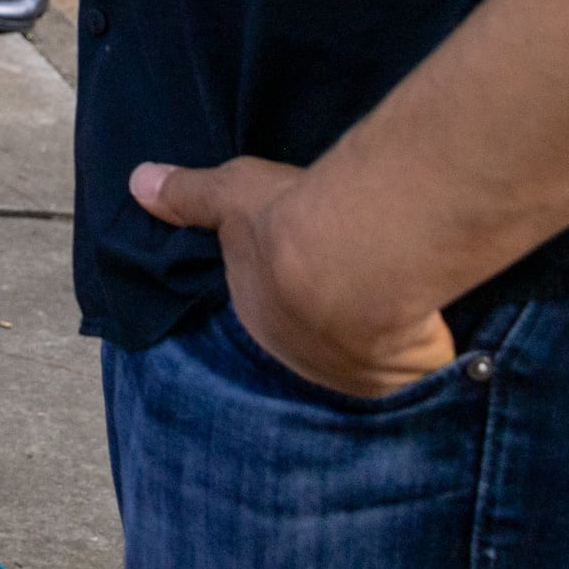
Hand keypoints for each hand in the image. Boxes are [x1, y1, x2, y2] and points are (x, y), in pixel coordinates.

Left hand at [131, 155, 459, 397]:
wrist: (354, 259)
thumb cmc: (287, 223)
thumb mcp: (230, 194)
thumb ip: (188, 196)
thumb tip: (137, 184)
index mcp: (258, 313)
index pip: (272, 302)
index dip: (292, 282)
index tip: (312, 264)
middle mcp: (296, 355)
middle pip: (316, 335)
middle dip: (333, 315)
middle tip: (362, 278)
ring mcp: (348, 376)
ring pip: (363, 358)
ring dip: (378, 337)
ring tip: (400, 303)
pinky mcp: (396, 384)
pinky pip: (409, 373)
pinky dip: (421, 355)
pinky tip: (431, 331)